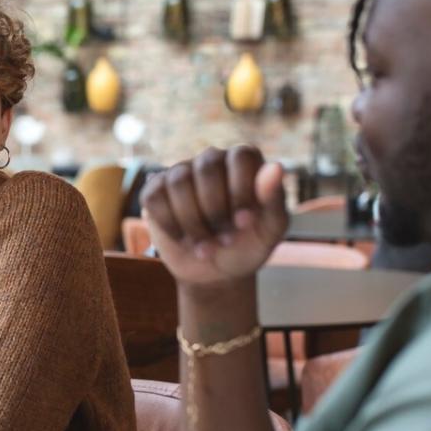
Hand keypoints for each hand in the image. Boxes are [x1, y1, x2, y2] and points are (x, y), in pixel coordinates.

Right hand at [141, 146, 287, 287]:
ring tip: (206, 248)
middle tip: (226, 239)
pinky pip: (155, 197)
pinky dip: (170, 224)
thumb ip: (275, 199)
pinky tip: (184, 239)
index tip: (244, 223)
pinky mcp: (156, 191)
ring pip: (179, 182)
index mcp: (245, 162)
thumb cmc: (248, 246)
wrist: (217, 274)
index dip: (241, 190)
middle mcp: (212, 160)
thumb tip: (276, 167)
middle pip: (207, 167)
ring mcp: (181, 173)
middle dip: (216, 210)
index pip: (240, 156)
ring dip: (193, 222)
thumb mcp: (270, 230)